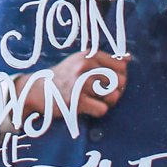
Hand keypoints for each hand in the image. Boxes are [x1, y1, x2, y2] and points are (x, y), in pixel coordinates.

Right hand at [11, 49, 126, 121]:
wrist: (37, 89)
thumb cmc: (64, 76)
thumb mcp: (80, 61)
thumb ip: (103, 60)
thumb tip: (129, 58)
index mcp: (88, 55)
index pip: (121, 65)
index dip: (121, 76)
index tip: (110, 82)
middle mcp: (84, 67)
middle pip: (120, 81)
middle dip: (117, 90)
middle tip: (104, 94)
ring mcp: (80, 84)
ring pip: (113, 96)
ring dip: (107, 102)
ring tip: (96, 100)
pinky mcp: (76, 101)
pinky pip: (102, 109)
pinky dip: (98, 111)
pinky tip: (87, 107)